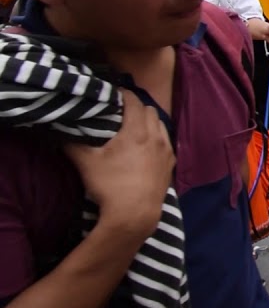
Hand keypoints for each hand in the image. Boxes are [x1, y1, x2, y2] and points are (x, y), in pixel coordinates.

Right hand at [64, 91, 172, 236]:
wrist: (134, 214)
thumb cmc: (110, 185)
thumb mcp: (86, 162)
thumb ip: (72, 144)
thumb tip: (58, 132)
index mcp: (137, 131)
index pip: (134, 101)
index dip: (124, 94)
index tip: (115, 93)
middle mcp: (156, 136)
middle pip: (150, 110)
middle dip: (137, 107)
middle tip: (121, 111)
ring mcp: (166, 151)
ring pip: (161, 125)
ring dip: (149, 122)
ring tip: (134, 128)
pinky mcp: (170, 165)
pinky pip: (166, 142)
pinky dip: (157, 137)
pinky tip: (146, 147)